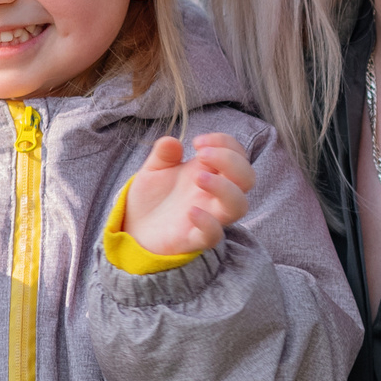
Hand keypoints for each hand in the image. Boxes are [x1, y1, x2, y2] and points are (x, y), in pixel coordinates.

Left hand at [121, 134, 254, 258]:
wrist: (133, 226)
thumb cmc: (152, 197)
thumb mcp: (154, 168)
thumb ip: (163, 154)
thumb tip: (171, 141)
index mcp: (210, 173)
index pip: (238, 155)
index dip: (226, 143)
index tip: (197, 142)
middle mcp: (215, 195)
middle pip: (247, 178)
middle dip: (231, 160)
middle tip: (201, 154)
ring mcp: (208, 217)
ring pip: (239, 206)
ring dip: (225, 187)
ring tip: (197, 177)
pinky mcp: (195, 239)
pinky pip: (214, 235)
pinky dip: (208, 223)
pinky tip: (190, 211)